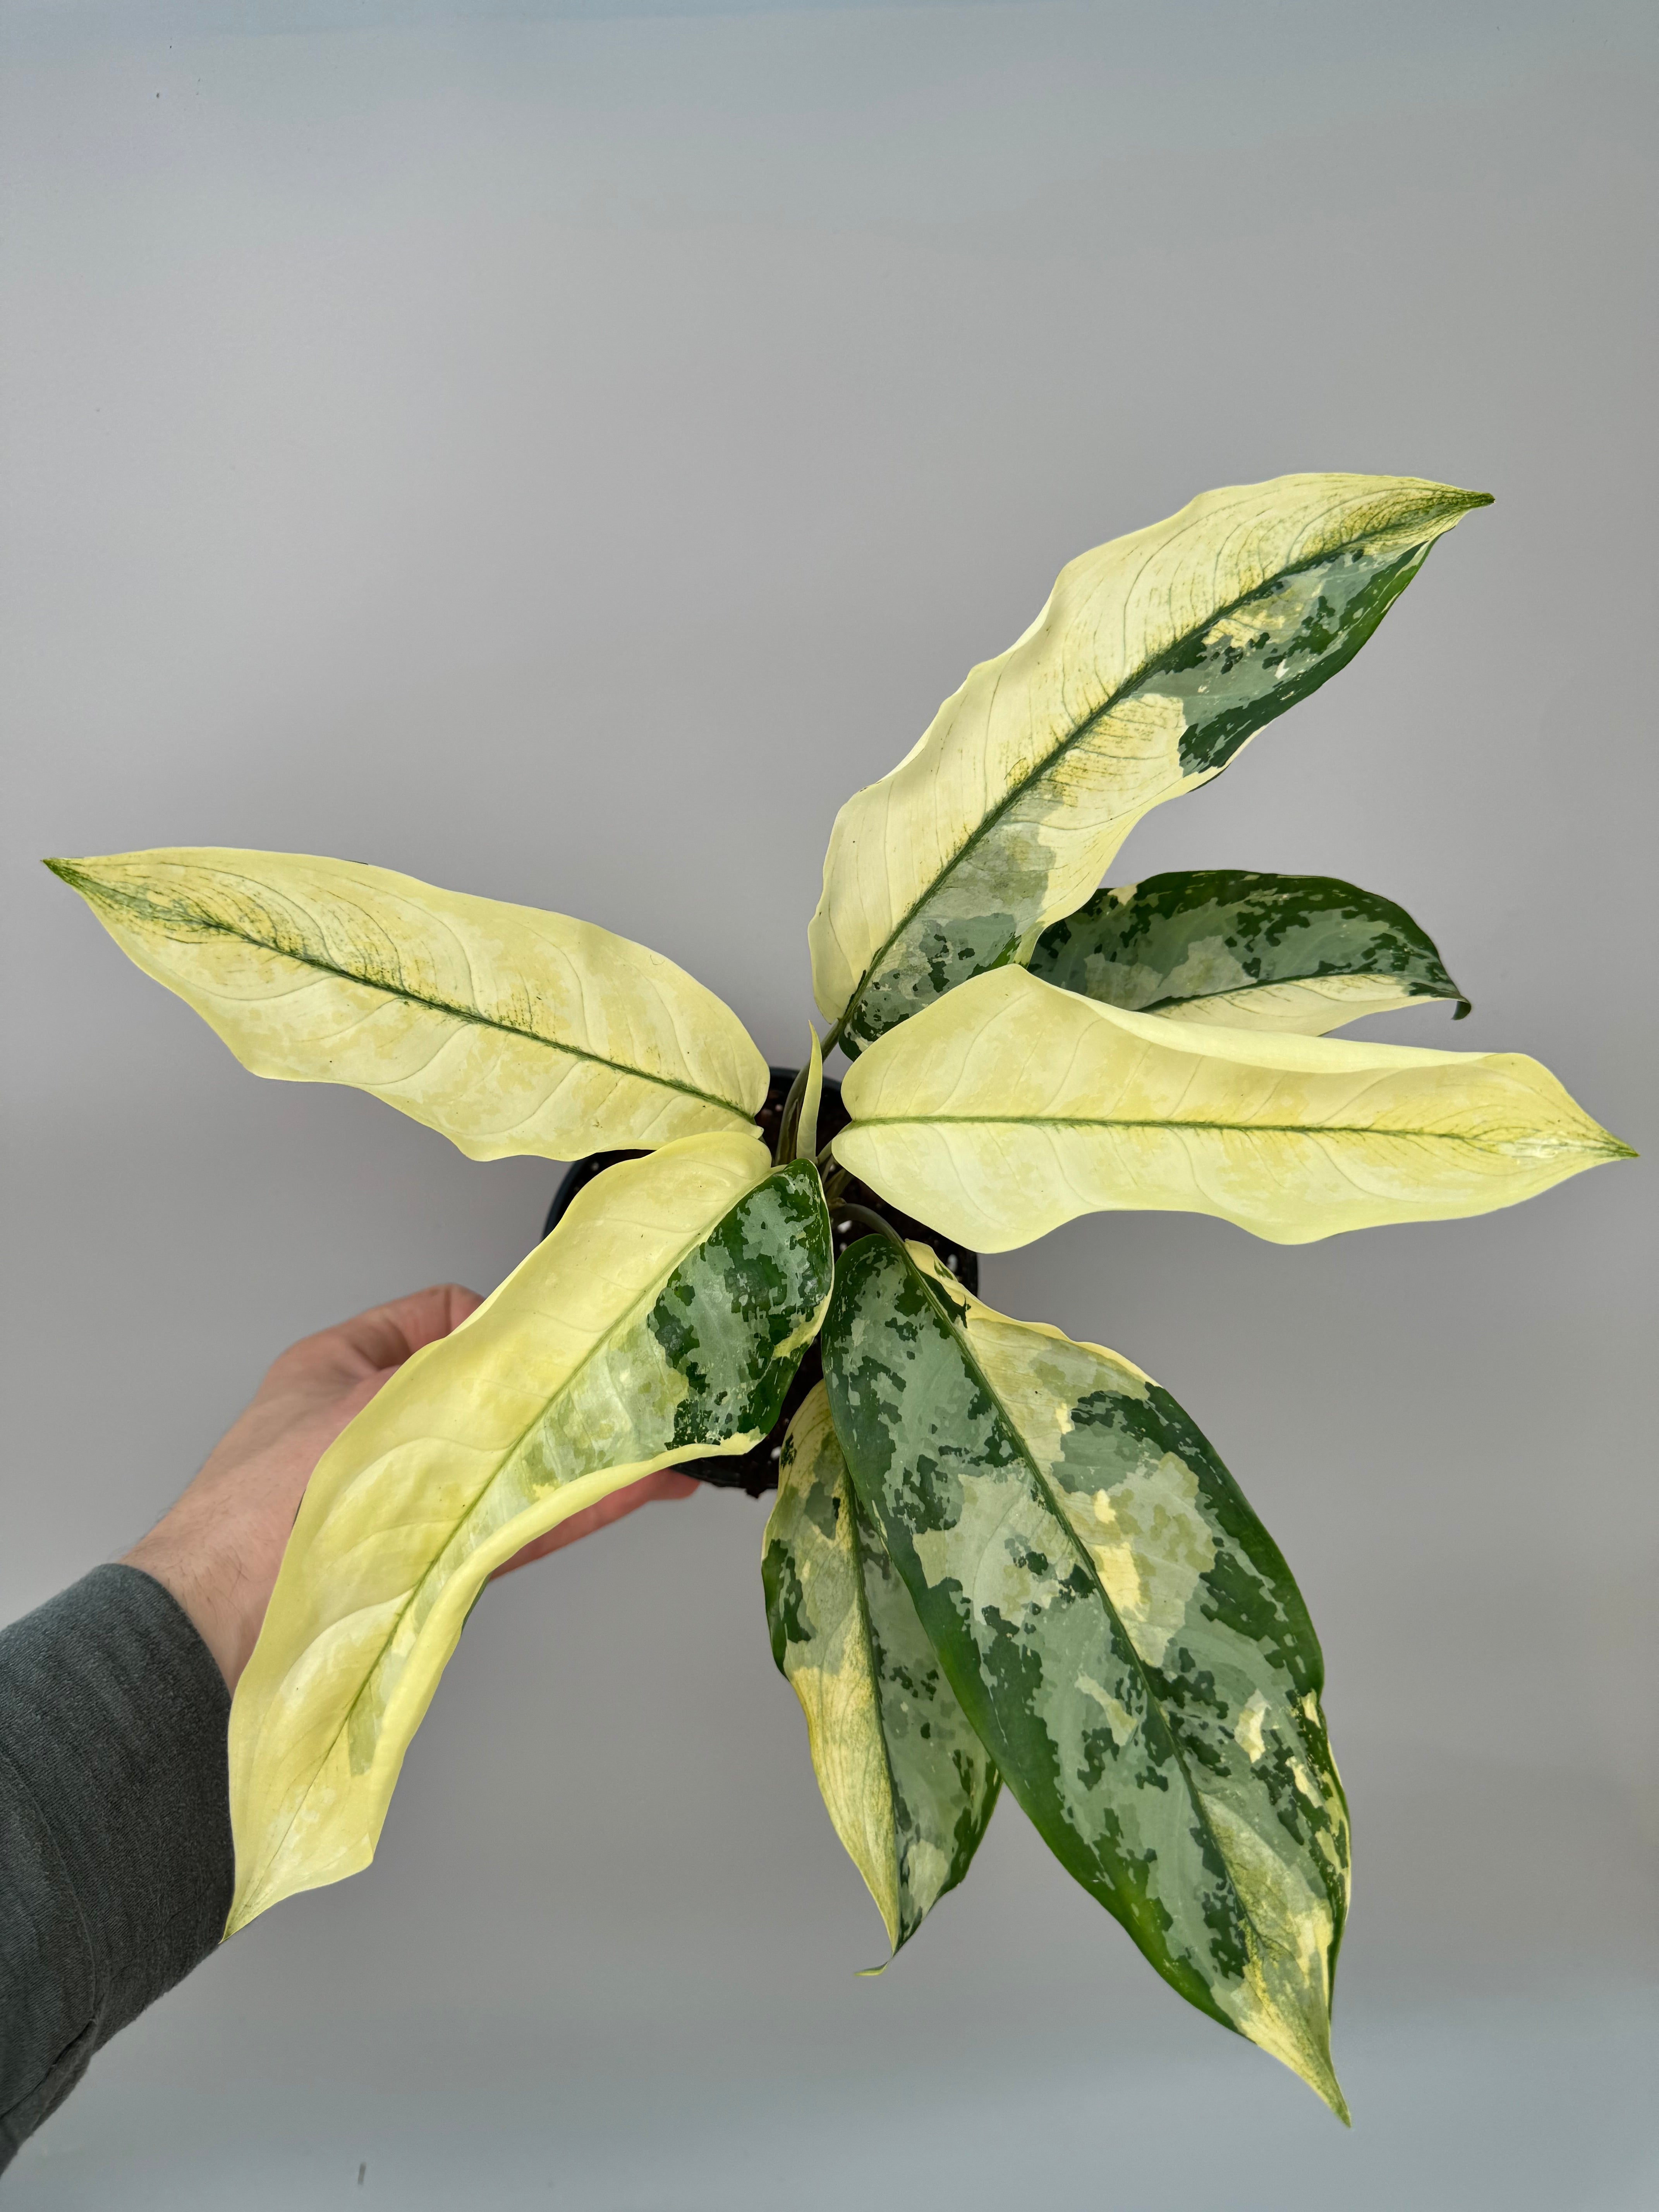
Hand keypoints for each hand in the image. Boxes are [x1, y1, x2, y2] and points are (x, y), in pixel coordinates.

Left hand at [122, 1285, 696, 1691]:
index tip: (544, 1338)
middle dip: (561, 1395)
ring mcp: (418, 1498)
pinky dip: (578, 1505)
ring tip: (661, 1444)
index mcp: (346, 1368)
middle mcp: (387, 1430)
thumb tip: (517, 1349)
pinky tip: (634, 1489)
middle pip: (495, 1398)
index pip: (442, 1315)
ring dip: (586, 1453)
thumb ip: (443, 1369)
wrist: (226, 1622)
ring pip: (518, 1462)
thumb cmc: (263, 1499)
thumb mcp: (359, 1396)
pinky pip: (523, 1520)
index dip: (496, 1321)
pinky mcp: (444, 1556)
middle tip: (635, 1387)